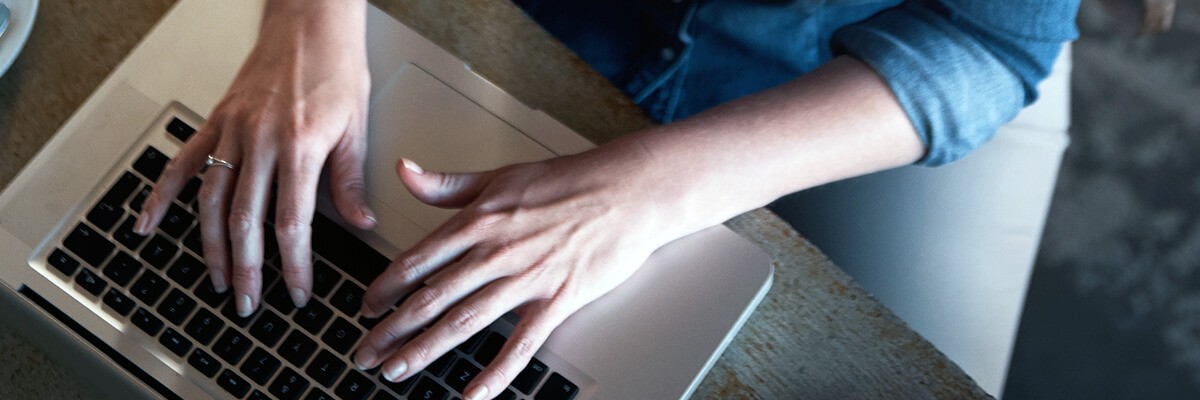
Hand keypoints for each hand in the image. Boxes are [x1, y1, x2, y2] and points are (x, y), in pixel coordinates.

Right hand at [134, 1, 373, 316]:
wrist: (309, 22)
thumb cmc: (335, 66)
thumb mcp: (356, 127)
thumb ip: (351, 181)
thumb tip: (360, 223)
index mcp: (299, 147)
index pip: (292, 224)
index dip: (293, 266)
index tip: (296, 293)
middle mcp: (260, 141)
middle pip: (245, 222)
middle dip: (245, 270)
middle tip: (247, 303)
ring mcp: (231, 130)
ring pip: (211, 201)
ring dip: (210, 247)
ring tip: (215, 279)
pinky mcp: (215, 120)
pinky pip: (181, 164)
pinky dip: (160, 197)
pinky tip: (147, 225)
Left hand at [353, 149, 686, 399]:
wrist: (627, 190)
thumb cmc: (570, 181)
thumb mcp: (500, 175)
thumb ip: (448, 184)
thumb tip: (405, 172)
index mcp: (478, 220)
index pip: (417, 260)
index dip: (384, 288)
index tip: (366, 307)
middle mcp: (495, 251)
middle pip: (430, 297)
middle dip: (390, 330)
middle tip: (365, 353)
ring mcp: (525, 278)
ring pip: (463, 322)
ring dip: (424, 350)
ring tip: (397, 371)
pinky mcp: (557, 300)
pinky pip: (520, 344)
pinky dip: (494, 373)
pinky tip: (472, 394)